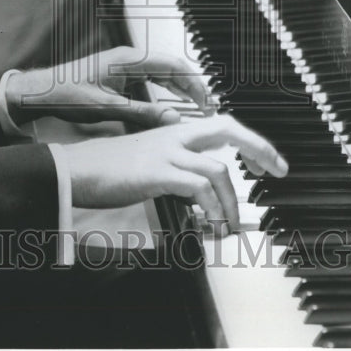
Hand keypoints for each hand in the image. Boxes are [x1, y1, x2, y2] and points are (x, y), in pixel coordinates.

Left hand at [5, 46, 211, 129]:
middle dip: (191, 86)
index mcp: (128, 60)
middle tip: (208, 106)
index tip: (207, 100)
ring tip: (197, 106)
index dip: (194, 82)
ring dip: (179, 87)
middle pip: (170, 67)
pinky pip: (149, 78)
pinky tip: (172, 103)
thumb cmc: (67, 94)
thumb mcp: (106, 108)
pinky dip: (164, 89)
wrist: (40, 91)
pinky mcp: (118, 74)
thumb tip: (174, 119)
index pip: (172, 64)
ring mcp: (123, 65)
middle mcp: (129, 58)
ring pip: (161, 73)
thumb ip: (142, 114)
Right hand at [63, 116, 288, 230]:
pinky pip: (198, 186)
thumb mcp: (147, 164)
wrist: (73, 169)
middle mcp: (172, 136)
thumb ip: (176, 171)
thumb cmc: (105, 170)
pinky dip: (212, 207)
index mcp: (172, 132)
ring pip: (217, 169)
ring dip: (231, 202)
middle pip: (227, 128)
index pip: (221, 125)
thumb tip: (201, 195)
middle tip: (277, 170)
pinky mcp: (156, 172)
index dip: (250, 141)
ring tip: (228, 226)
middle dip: (259, 148)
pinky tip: (210, 223)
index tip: (268, 162)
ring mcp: (165, 152)